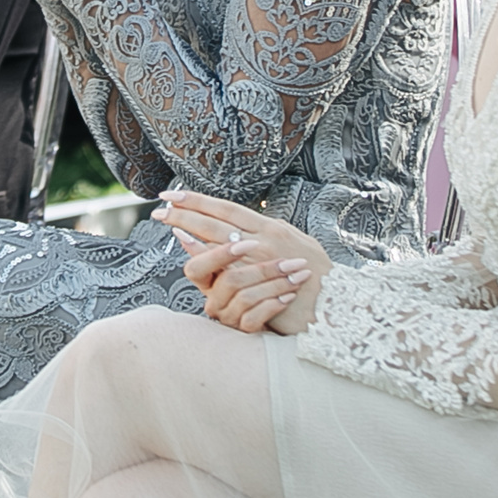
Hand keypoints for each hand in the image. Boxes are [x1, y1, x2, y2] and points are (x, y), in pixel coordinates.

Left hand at [156, 188, 328, 334]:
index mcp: (272, 228)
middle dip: (188, 209)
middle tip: (161, 204)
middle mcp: (265, 237)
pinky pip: (227, 264)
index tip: (177, 194)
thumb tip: (237, 235)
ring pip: (218, 236)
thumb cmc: (316, 279)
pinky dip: (206, 255)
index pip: (229, 209)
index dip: (202, 200)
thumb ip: (266, 239)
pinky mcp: (261, 279)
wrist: (336, 303)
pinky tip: (187, 249)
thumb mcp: (294, 247)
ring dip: (190, 226)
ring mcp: (262, 257)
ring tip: (167, 220)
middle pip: (218, 219)